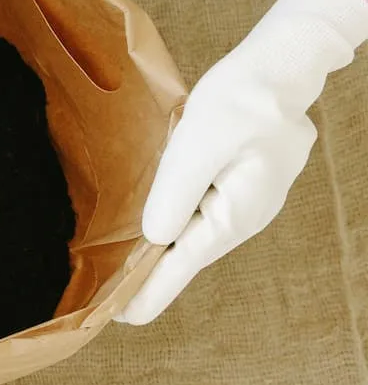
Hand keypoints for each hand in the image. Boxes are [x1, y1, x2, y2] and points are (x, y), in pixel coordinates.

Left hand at [118, 0, 367, 323]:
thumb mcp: (199, 145)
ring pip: (191, 238)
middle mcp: (242, 220)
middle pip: (185, 258)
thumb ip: (175, 195)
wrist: (280, 68)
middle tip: (103, 296)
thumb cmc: (242, 100)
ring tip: (117, 272)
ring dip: (158, 254)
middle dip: (147, 276)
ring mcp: (244, 206)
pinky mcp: (238, 188)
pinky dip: (172, 227)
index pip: (180, 268)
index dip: (145, 292)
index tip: (113, 316)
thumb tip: (155, 239)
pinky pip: (198, 216)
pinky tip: (148, 231)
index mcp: (232, 217)